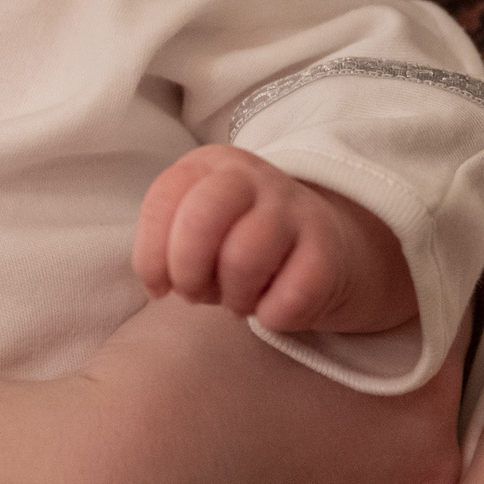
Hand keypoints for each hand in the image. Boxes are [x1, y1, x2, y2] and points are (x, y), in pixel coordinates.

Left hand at [133, 144, 416, 334]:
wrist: (331, 247)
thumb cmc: (245, 244)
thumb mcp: (201, 233)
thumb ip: (169, 245)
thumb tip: (158, 282)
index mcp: (212, 165)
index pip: (164, 199)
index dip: (151, 255)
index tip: (160, 285)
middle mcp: (252, 177)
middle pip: (201, 220)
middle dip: (188, 272)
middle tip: (197, 294)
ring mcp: (295, 210)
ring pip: (242, 260)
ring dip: (233, 297)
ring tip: (242, 300)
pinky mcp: (329, 252)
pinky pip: (285, 299)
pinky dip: (271, 317)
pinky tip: (276, 306)